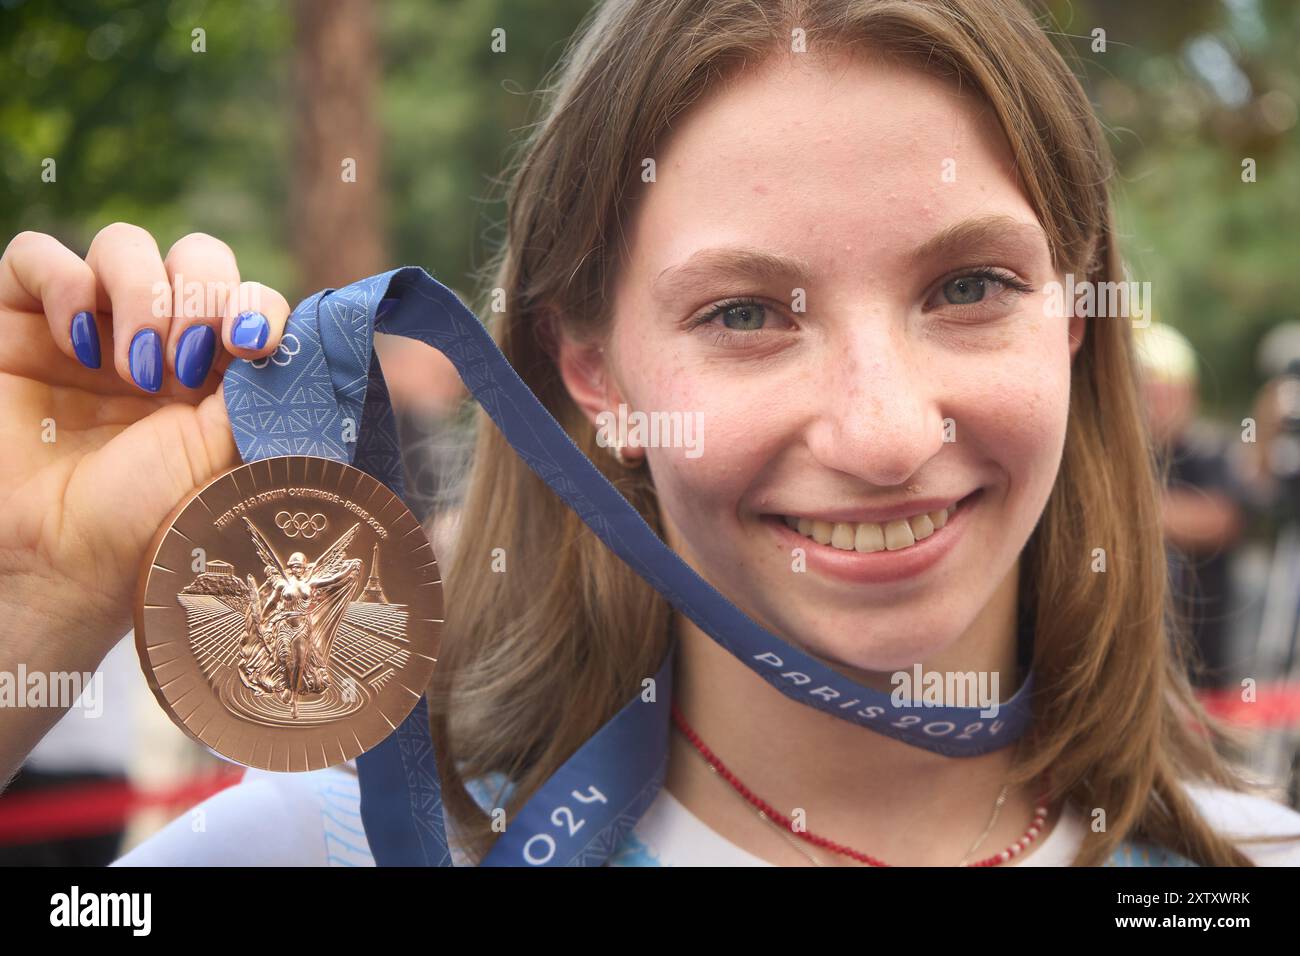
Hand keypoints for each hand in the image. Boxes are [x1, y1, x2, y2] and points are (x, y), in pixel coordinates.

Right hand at [0, 225, 291, 659]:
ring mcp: (89, 330)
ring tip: (134, 368)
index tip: (252, 345)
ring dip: (142, 292)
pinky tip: (77, 343)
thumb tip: (293, 337)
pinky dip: (63, 281)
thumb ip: (264, 386)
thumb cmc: (149, 523)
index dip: (256, 304)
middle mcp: (160, 344)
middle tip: (186, 363)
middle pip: (196, 257)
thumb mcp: (232, 452)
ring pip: (124, 244)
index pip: (250, 299)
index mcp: (219, 373)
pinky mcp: (17, 325)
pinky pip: (37, 256)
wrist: (56, 565)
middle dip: (201, 294)